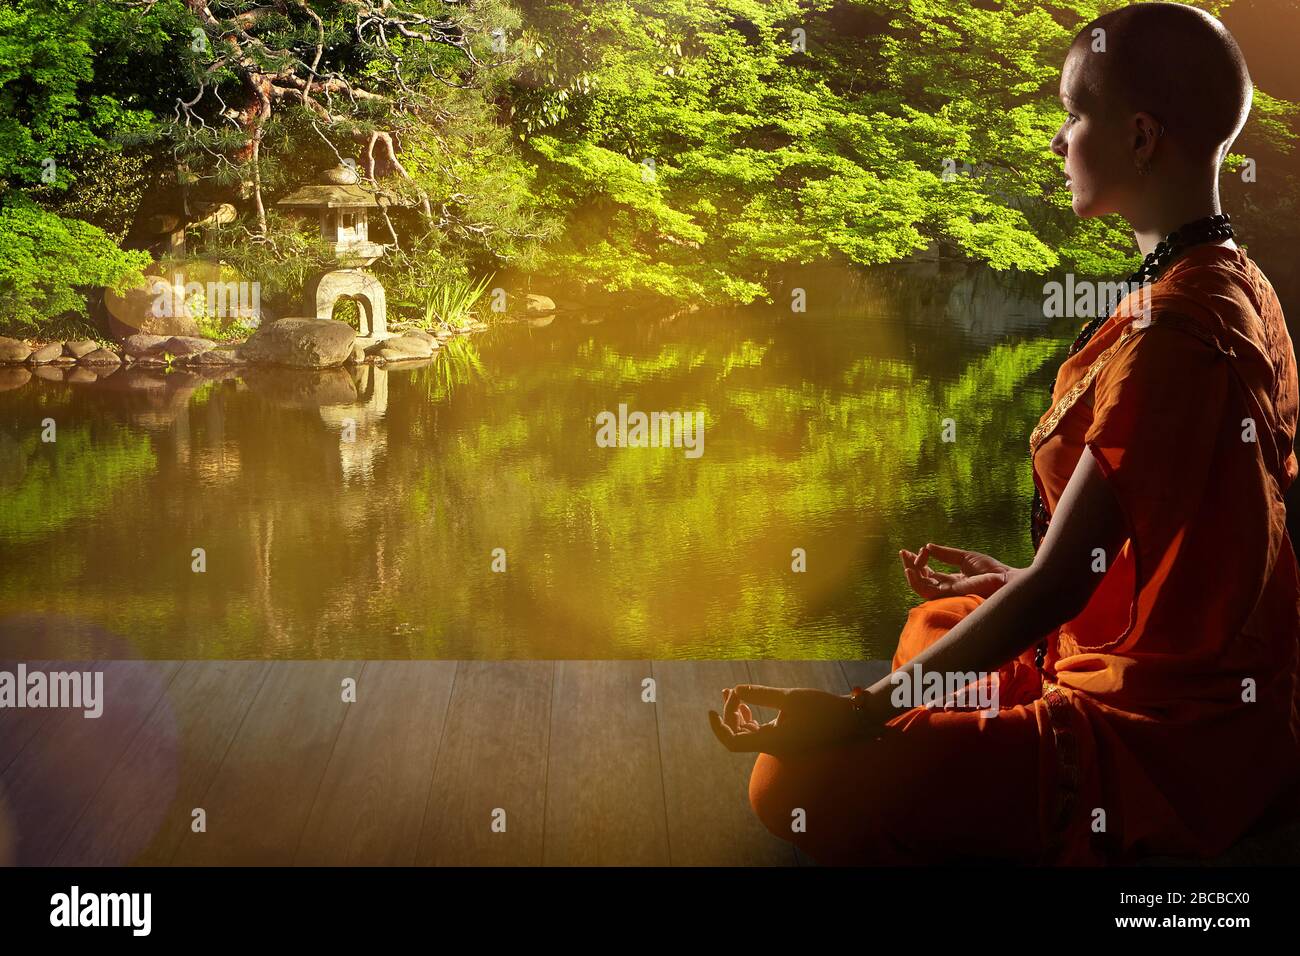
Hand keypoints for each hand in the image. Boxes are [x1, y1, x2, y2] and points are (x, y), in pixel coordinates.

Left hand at [708, 685, 863, 755]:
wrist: (849, 719)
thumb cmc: (822, 708)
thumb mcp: (790, 697)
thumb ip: (761, 695)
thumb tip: (736, 690)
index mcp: (773, 742)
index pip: (733, 742)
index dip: (718, 727)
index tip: (713, 708)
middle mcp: (773, 747)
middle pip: (737, 737)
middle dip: (728, 715)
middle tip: (730, 691)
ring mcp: (779, 743)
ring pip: (748, 734)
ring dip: (736, 715)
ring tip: (731, 693)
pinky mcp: (785, 737)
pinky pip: (759, 731)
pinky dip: (749, 717)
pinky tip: (745, 702)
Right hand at [899, 543, 1013, 599]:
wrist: (1003, 578)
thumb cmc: (990, 569)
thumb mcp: (964, 557)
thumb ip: (946, 554)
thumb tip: (928, 547)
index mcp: (952, 580)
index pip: (929, 573)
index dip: (920, 562)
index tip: (919, 549)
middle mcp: (947, 588)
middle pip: (922, 579)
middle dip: (910, 566)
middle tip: (903, 552)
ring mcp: (947, 593)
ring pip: (920, 587)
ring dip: (910, 573)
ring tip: (906, 559)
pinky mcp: (948, 595)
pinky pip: (926, 592)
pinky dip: (916, 582)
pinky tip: (911, 570)